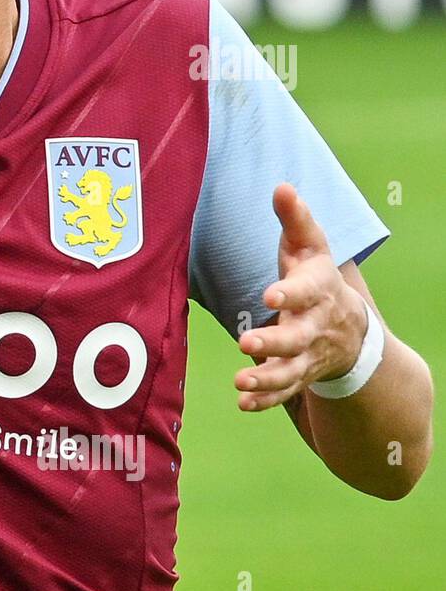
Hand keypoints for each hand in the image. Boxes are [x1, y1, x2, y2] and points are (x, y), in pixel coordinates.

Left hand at [234, 183, 369, 410]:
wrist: (349, 326)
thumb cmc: (317, 277)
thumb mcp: (311, 247)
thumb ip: (295, 220)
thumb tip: (281, 186)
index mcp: (317, 291)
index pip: (306, 291)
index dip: (290, 294)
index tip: (270, 295)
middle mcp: (314, 327)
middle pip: (297, 338)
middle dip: (273, 343)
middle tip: (245, 343)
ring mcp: (307, 355)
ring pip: (290, 372)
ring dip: (267, 379)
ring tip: (241, 383)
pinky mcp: (299, 376)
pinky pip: (284, 393)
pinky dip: (265, 401)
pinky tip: (243, 404)